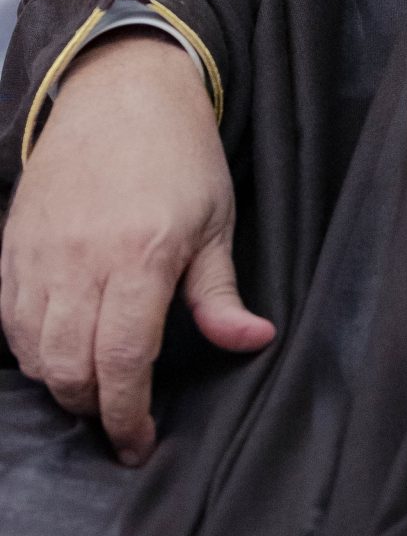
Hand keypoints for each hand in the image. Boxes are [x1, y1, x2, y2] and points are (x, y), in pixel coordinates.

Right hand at [0, 31, 271, 464]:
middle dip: (94, 409)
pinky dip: (30, 350)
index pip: (122, 361)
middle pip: (69, 367)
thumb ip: (220, 292)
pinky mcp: (12, 246)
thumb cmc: (180, 156)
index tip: (139, 443)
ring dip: (61, 383)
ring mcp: (39, 254)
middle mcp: (80, 260)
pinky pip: (9, 320)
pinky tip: (60, 350)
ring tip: (94, 387)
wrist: (120, 92)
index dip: (128, 415)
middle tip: (121, 420)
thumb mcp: (217, 220)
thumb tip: (252, 342)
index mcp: (140, 256)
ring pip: (34, 351)